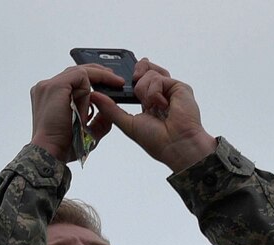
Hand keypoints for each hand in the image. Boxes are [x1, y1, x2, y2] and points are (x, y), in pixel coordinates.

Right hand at [29, 63, 121, 162]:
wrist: (51, 152)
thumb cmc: (62, 146)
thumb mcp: (86, 131)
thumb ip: (99, 120)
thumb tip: (111, 110)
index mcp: (48, 97)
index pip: (71, 80)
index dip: (91, 79)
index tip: (108, 84)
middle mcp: (46, 89)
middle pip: (76, 72)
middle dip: (99, 73)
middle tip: (117, 80)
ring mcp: (49, 86)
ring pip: (80, 72)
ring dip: (99, 80)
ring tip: (115, 85)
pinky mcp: (56, 86)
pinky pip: (81, 76)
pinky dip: (92, 85)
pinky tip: (99, 97)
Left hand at [90, 59, 215, 173]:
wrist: (176, 145)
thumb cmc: (156, 140)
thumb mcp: (127, 123)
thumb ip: (111, 109)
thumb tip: (94, 96)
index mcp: (148, 102)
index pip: (137, 81)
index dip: (129, 76)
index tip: (117, 77)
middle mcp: (160, 93)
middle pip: (144, 71)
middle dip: (136, 75)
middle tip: (135, 88)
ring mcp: (170, 89)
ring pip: (148, 74)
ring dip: (145, 91)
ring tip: (153, 107)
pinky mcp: (178, 86)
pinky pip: (158, 78)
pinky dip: (155, 93)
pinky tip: (162, 106)